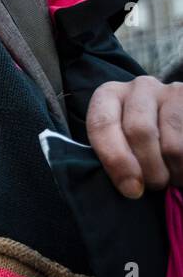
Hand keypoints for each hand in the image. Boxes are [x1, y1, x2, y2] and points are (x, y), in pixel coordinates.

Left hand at [86, 75, 182, 198]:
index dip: (116, 160)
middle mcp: (139, 87)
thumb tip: (129, 187)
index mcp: (109, 95)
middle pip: (139, 132)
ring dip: (174, 171)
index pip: (102, 124)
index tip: (131, 189)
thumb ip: (114, 157)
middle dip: (148, 170)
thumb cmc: (137, 139)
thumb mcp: (118, 141)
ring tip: (172, 176)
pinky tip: (182, 168)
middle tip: (154, 185)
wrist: (172, 117)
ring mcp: (171, 91)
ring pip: (173, 145)